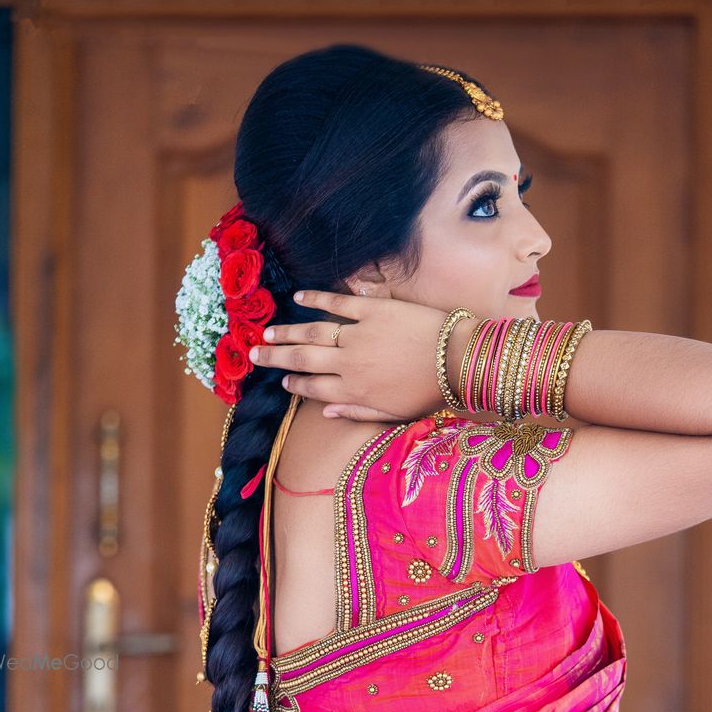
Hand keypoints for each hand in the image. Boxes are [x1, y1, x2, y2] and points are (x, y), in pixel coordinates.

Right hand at [248, 290, 452, 421]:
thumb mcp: (393, 413)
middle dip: (276, 358)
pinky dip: (316, 299)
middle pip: (303, 360)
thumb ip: (356, 411)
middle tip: (254, 354)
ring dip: (287, 332)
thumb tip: (325, 412)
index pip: (314, 388)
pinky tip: (298, 298)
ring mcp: (359, 335)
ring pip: (313, 332)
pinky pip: (338, 303)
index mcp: (354, 391)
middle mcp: (349, 364)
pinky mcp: (372, 310)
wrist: (457, 360)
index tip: (283, 382)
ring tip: (268, 333)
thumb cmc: (429, 391)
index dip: (295, 385)